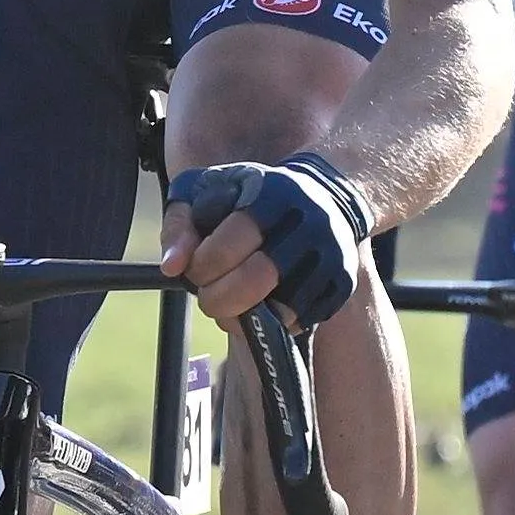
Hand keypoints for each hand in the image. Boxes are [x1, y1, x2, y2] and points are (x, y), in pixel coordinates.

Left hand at [165, 155, 371, 325]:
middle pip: (256, 279)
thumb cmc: (255, 196)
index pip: (228, 242)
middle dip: (219, 299)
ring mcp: (332, 255)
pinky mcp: (342, 283)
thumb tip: (172, 267)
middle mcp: (310, 222)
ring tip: (232, 305)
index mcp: (274, 194)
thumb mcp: (211, 191)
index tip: (195, 270)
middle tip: (208, 299)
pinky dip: (273, 324)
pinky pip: (300, 321)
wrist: (328, 196)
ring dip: (244, 318)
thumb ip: (181, 223)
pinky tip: (261, 307)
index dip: (202, 266)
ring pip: (280, 309)